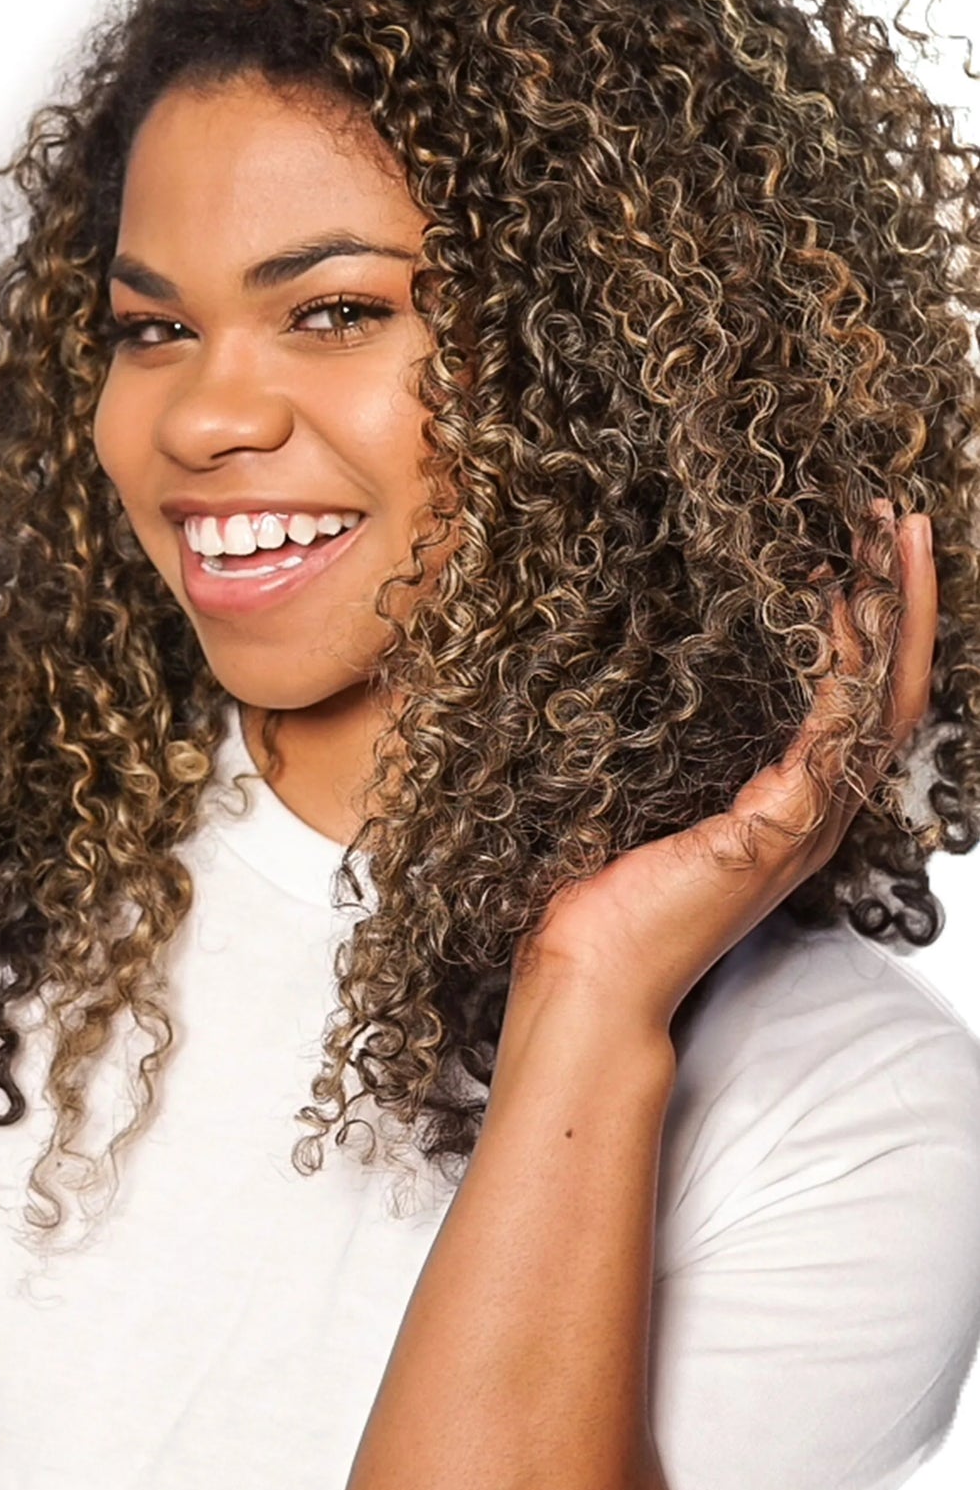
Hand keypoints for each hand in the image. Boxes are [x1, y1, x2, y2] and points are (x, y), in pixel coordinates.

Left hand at [514, 501, 937, 1035]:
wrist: (587, 971)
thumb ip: (672, 743)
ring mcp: (806, 823)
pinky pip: (832, 731)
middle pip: (895, 689)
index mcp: (790, 803)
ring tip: (888, 535)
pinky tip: (835, 604)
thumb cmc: (600, 891)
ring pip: (883, 700)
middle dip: (903, 601)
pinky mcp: (778, 828)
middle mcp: (816, 812)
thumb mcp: (646, 793)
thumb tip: (647, 669)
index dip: (875, 625)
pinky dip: (842, 664)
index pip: (860, 699)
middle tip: (897, 518)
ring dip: (892, 613)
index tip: (862, 548)